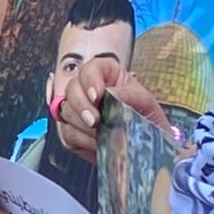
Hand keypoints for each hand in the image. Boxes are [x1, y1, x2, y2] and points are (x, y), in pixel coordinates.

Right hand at [56, 57, 173, 163]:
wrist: (147, 145)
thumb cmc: (147, 118)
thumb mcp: (146, 102)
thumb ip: (130, 95)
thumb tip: (112, 93)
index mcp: (106, 75)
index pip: (90, 68)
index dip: (89, 80)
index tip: (97, 96)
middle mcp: (88, 90)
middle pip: (71, 88)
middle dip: (81, 106)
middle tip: (95, 121)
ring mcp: (79, 110)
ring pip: (66, 111)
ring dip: (82, 125)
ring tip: (100, 135)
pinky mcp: (74, 130)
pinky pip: (67, 132)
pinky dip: (81, 140)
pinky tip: (96, 144)